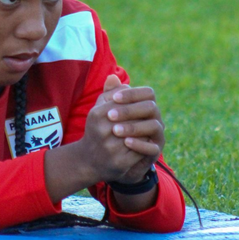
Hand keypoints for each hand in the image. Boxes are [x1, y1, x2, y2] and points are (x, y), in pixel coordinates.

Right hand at [42, 75, 164, 203]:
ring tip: (150, 128)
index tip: (143, 103)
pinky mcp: (119, 163)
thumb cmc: (97, 129)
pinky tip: (147, 143)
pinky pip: (140, 151)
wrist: (87, 161)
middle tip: (151, 116)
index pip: (126, 102)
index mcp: (97, 114)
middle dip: (143, 117)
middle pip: (135, 118)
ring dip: (146, 131)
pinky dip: (146, 146)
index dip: (137, 102)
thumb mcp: (98, 109)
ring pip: (140, 134)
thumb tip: (115, 76)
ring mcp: (111, 148)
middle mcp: (102, 130)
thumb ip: (108, 92)